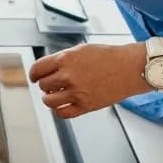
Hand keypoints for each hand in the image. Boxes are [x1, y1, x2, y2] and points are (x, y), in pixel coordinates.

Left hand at [28, 42, 149, 118]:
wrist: (130, 68)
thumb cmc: (109, 56)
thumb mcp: (81, 50)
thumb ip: (63, 59)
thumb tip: (49, 69)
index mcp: (65, 59)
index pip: (38, 69)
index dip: (33, 74)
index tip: (33, 77)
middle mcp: (68, 76)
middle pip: (43, 85)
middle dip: (45, 85)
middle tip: (50, 85)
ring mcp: (77, 92)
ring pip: (49, 101)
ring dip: (49, 98)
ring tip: (55, 95)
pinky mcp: (86, 106)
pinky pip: (63, 113)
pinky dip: (59, 111)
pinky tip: (62, 106)